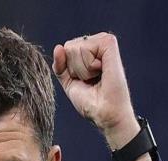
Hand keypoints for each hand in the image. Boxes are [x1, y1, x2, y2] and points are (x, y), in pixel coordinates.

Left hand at [52, 32, 138, 148]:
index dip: (69, 70)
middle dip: (75, 69)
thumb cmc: (90, 101)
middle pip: (68, 47)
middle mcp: (97, 44)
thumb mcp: (68, 82)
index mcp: (89, 52)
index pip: (65, 50)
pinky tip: (100, 71)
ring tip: (96, 77)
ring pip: (75, 48)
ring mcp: (104, 42)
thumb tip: (58, 47)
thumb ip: (60, 66)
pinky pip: (85, 47)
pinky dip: (88, 65)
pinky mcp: (109, 43)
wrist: (104, 112)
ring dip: (82, 69)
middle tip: (91, 80)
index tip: (85, 81)